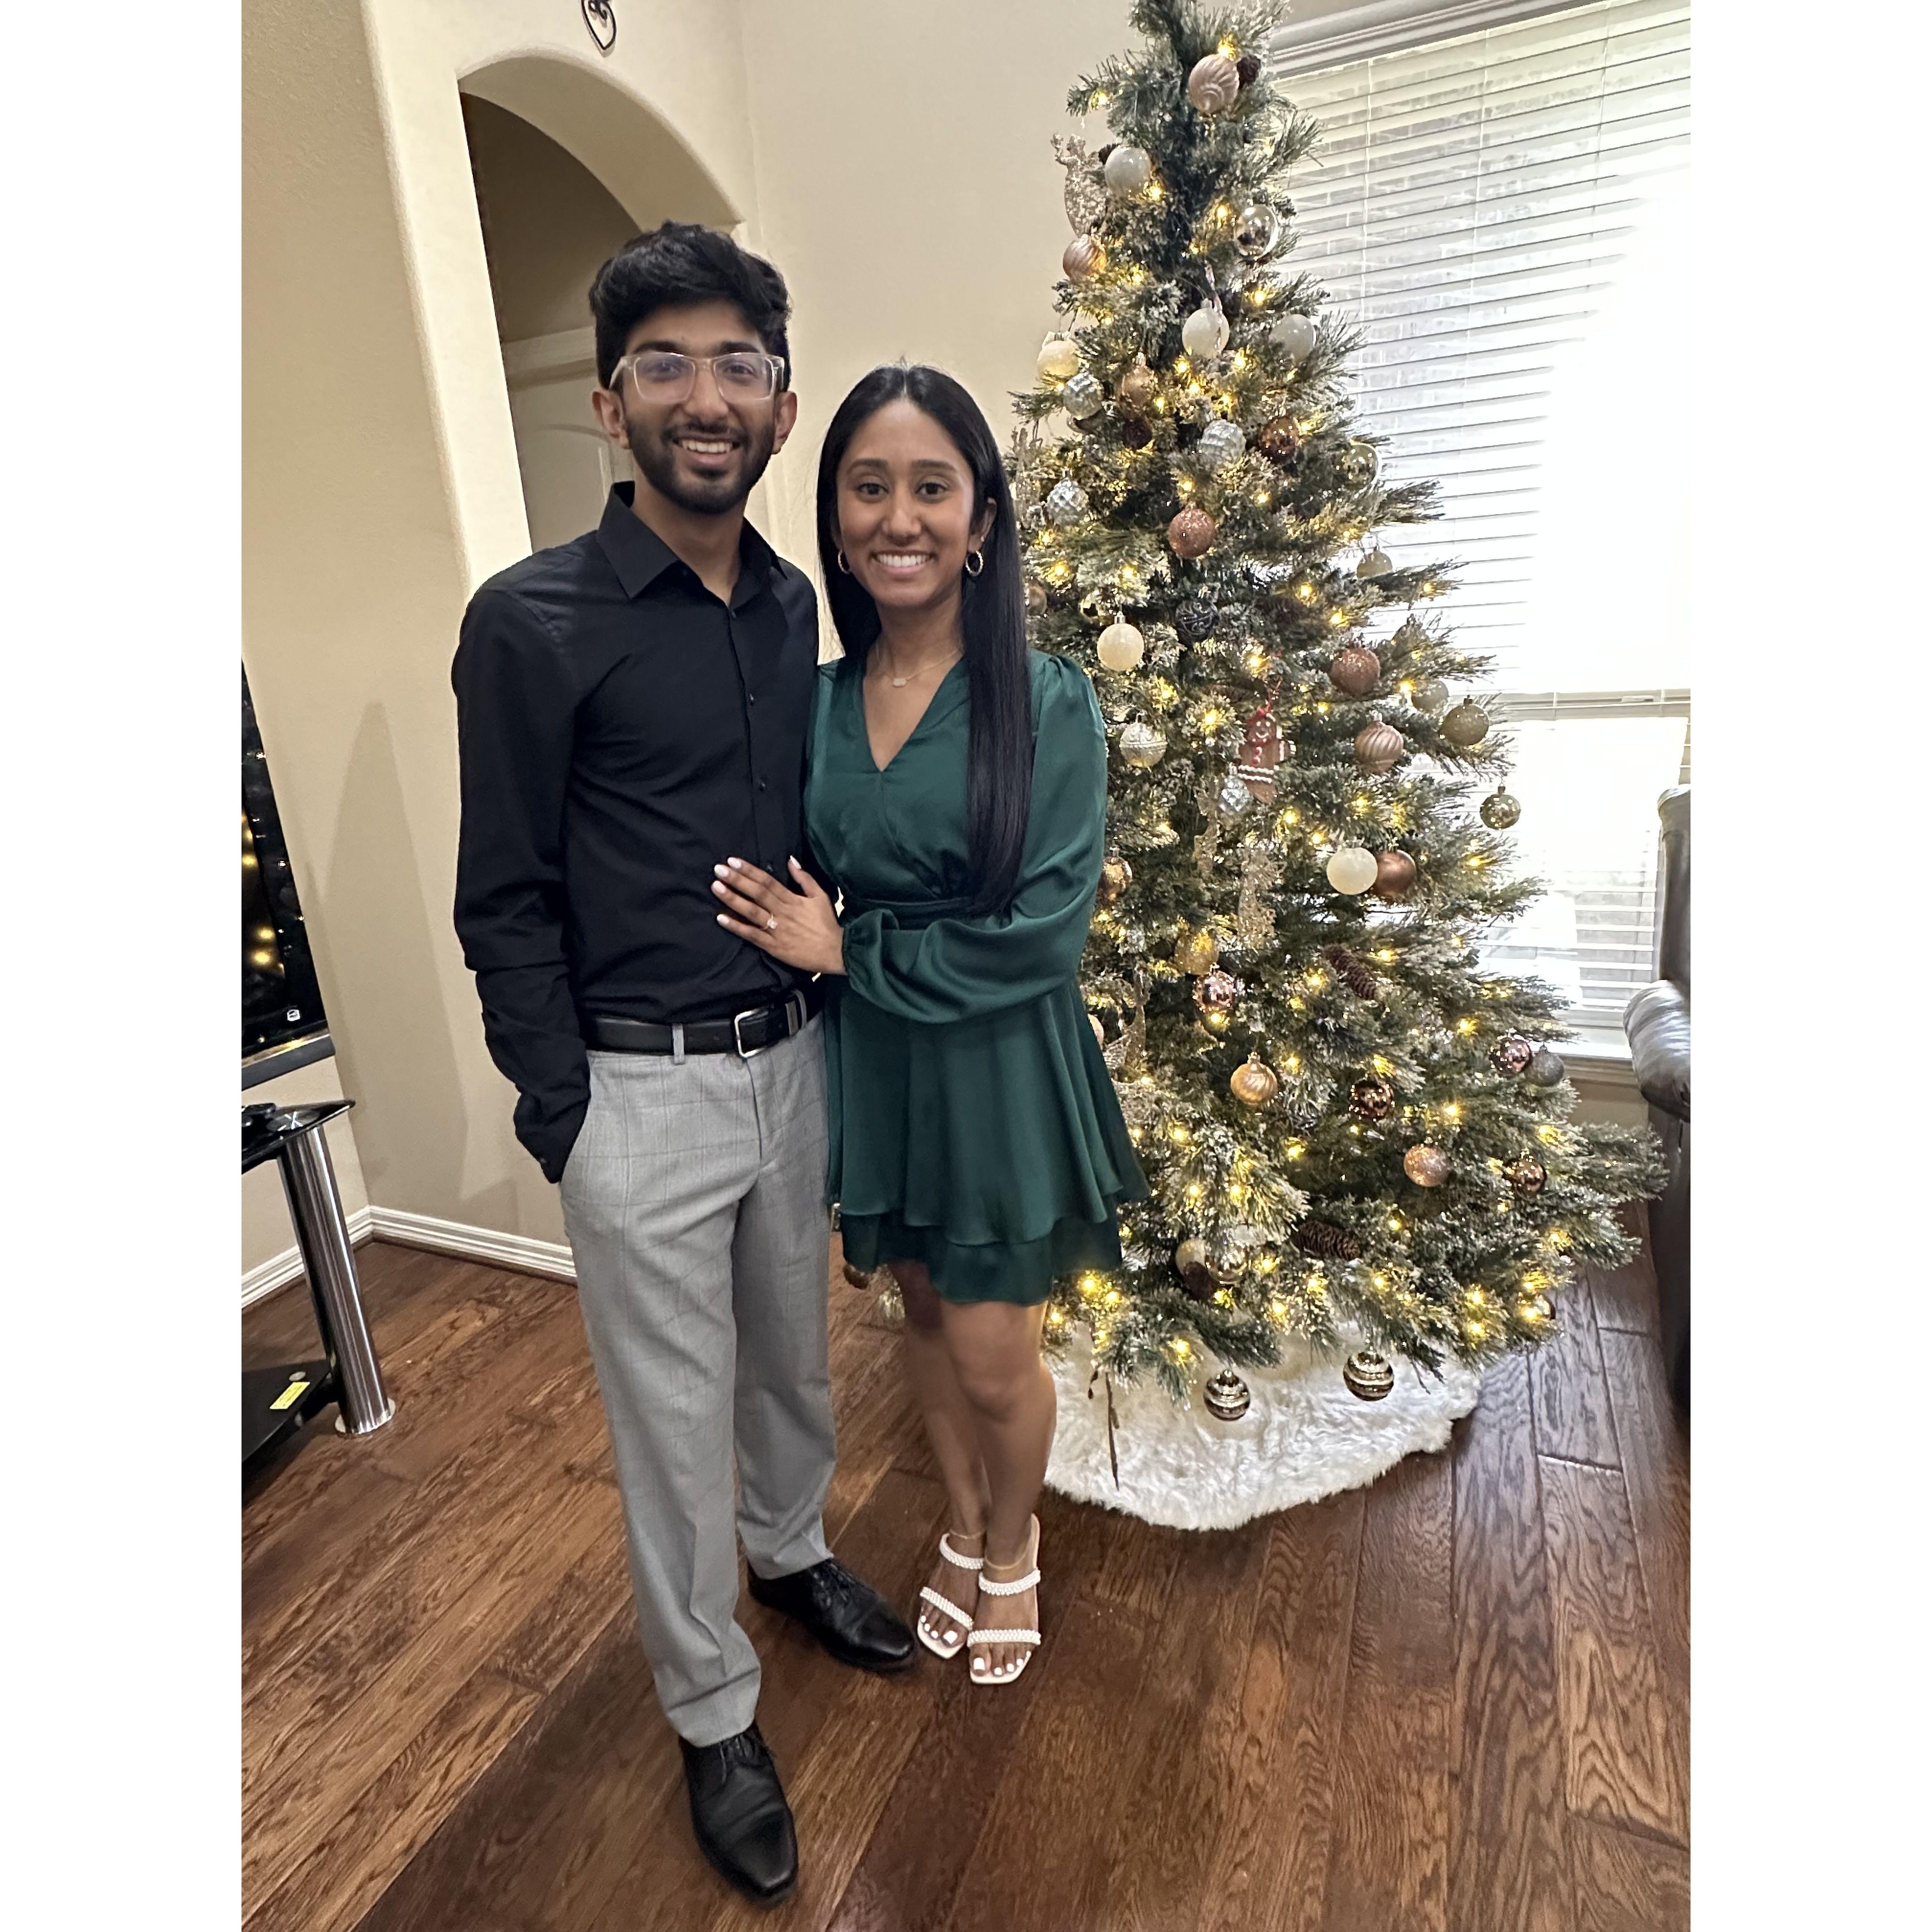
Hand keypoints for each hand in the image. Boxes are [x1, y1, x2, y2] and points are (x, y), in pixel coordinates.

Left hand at [712, 856, 846, 976]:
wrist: (836, 951)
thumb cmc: (827, 923)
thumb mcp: (820, 896)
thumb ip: (804, 878)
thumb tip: (790, 860)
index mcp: (793, 900)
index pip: (768, 881)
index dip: (750, 871)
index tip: (733, 861)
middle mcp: (783, 913)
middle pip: (757, 893)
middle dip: (737, 880)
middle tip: (718, 869)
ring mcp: (777, 930)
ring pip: (751, 912)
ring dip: (733, 899)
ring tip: (716, 887)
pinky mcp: (773, 946)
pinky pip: (752, 935)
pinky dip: (736, 927)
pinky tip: (721, 918)